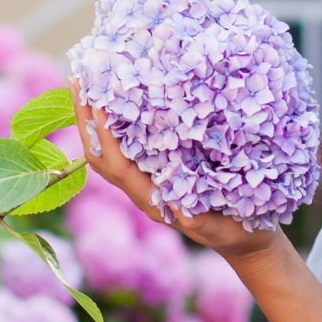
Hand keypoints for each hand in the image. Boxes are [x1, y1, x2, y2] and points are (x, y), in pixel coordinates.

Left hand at [71, 89, 288, 264]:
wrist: (243, 240)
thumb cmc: (235, 232)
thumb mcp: (221, 229)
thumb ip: (201, 222)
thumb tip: (183, 213)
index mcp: (153, 202)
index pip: (119, 166)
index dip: (106, 137)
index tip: (99, 104)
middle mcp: (142, 190)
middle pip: (100, 155)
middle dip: (86, 121)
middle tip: (78, 80)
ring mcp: (146, 181)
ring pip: (108, 150)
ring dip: (94, 119)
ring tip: (87, 82)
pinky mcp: (156, 173)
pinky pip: (125, 147)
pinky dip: (114, 123)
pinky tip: (118, 98)